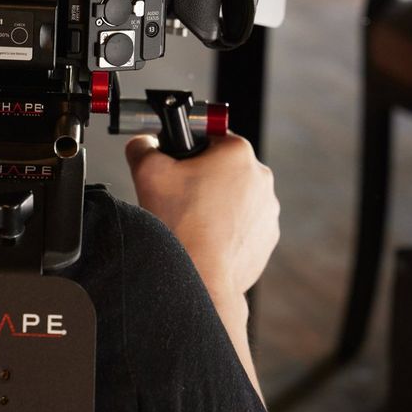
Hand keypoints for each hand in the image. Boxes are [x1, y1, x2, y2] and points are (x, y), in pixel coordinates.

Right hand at [125, 132, 279, 301]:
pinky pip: (244, 221)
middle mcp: (261, 177)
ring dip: (216, 201)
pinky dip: (227, 225)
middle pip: (224, 165)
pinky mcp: (267, 237)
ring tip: (192, 219)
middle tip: (180, 194)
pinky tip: (206, 236)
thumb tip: (144, 143)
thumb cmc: (180, 224)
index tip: (178, 162)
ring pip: (235, 194)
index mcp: (238, 152)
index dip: (190, 146)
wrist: (202, 278)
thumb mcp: (147, 170)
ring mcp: (268, 209)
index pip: (211, 134)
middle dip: (203, 175)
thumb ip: (143, 145)